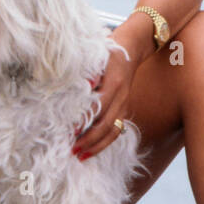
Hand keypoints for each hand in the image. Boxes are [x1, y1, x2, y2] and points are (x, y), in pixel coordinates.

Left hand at [71, 30, 140, 159]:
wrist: (133, 47)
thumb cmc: (110, 50)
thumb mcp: (98, 55)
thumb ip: (89, 72)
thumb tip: (78, 88)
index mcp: (114, 83)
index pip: (99, 108)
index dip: (86, 122)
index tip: (71, 132)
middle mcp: (121, 96)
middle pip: (107, 125)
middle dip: (90, 141)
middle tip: (73, 150)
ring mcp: (124, 104)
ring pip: (114, 131)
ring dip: (98, 146)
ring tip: (81, 156)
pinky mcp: (124, 107)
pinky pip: (117, 129)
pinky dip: (105, 141)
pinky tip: (92, 149)